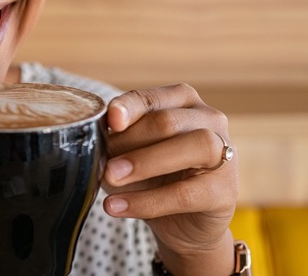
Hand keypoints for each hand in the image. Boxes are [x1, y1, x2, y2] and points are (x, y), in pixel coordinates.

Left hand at [102, 84, 237, 274]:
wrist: (180, 223)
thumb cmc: (152, 176)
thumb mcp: (128, 153)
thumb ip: (116, 140)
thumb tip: (95, 139)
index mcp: (180, 101)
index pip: (150, 98)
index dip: (129, 107)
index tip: (110, 120)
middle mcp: (208, 119)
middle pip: (168, 122)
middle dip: (130, 141)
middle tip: (103, 163)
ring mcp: (224, 153)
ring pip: (192, 146)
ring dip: (144, 163)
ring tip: (110, 179)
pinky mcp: (226, 191)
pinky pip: (187, 193)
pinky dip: (148, 201)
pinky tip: (119, 206)